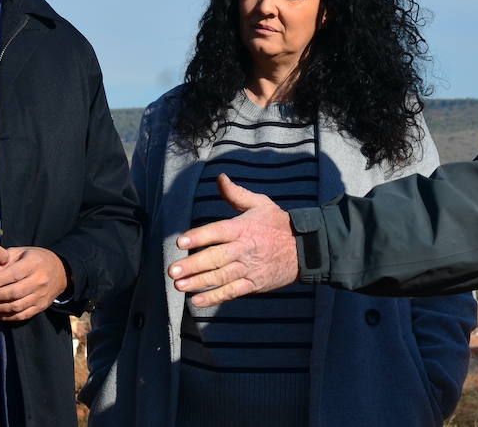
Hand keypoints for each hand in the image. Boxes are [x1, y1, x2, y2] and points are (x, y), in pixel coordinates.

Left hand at [0, 246, 68, 321]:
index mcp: (34, 264)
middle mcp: (39, 280)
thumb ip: (5, 260)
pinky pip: (22, 315)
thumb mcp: (22, 252)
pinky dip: (6, 317)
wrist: (61, 271)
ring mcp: (41, 296)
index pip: (13, 275)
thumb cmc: (35, 259)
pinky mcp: (41, 307)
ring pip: (16, 306)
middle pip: (14, 293)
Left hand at [168, 174, 297, 306]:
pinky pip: (232, 292)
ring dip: (198, 282)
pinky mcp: (254, 284)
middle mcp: (244, 249)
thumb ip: (236, 193)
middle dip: (193, 265)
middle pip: (215, 258)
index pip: (217, 232)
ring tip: (178, 285)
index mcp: (243, 228)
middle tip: (172, 270)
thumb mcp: (260, 203)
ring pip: (220, 277)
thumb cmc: (278, 223)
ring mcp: (249, 269)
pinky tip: (197, 301)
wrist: (305, 249)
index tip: (180, 242)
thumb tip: (219, 178)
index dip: (199, 237)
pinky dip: (214, 298)